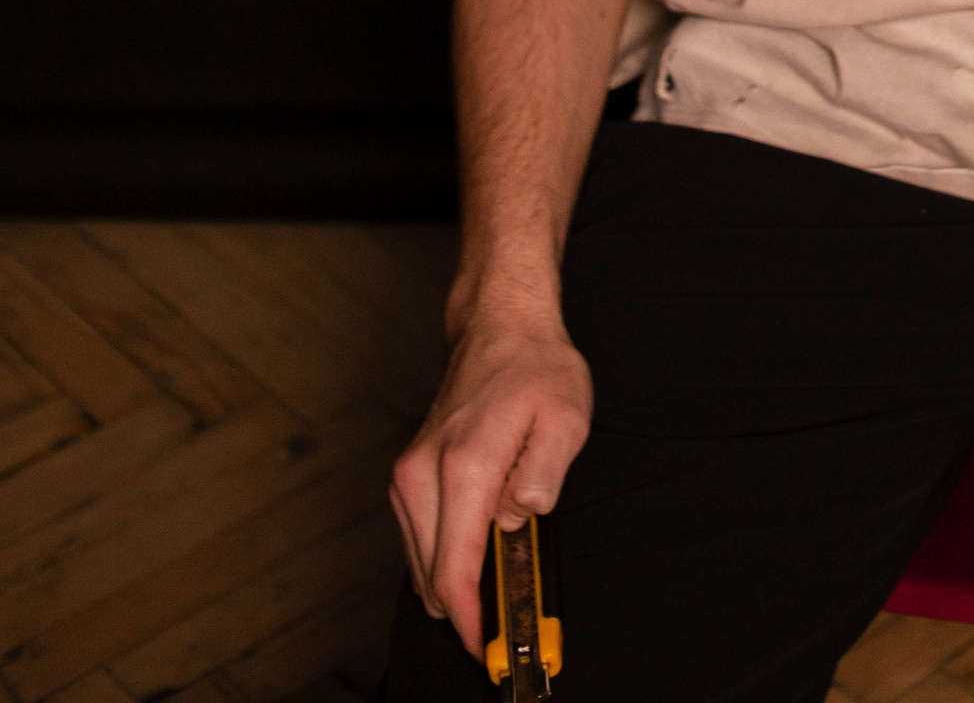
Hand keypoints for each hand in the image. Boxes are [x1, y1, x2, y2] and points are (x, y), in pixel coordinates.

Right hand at [390, 310, 592, 657]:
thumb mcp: (566, 418)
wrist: (500, 325)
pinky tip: (475, 549)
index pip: (454, 570)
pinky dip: (442, 555)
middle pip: (431, 576)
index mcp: (464, 467)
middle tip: (507, 616)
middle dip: (467, 607)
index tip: (488, 648)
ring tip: (500, 576)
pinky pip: (418, 537)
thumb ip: (542, 478)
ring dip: (454, 580)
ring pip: (420, 562)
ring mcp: (408, 474)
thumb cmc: (536, 368)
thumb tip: (515, 520)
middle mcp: (423, 474)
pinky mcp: (406, 474)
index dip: (471, 620)